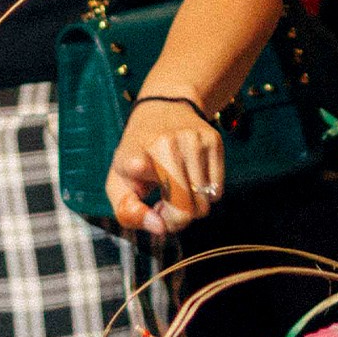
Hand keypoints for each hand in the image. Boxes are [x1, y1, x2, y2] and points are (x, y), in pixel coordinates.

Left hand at [105, 93, 225, 235]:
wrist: (163, 109)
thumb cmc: (137, 155)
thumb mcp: (119, 183)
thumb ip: (129, 212)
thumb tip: (160, 228)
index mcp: (134, 155)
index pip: (138, 170)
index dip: (149, 191)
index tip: (151, 198)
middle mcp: (166, 145)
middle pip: (186, 209)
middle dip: (175, 219)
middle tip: (163, 206)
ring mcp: (193, 142)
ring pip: (205, 204)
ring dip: (191, 207)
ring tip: (176, 192)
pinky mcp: (214, 141)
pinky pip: (218, 191)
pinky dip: (206, 196)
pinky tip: (191, 183)